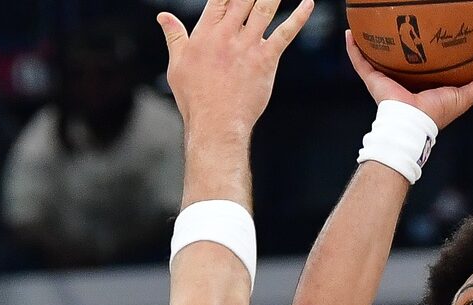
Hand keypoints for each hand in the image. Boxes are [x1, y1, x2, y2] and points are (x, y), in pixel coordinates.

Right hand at [158, 0, 315, 139]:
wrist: (216, 124)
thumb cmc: (194, 97)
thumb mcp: (177, 64)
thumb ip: (174, 36)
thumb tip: (163, 17)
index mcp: (205, 33)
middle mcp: (227, 34)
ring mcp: (248, 45)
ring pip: (265, 7)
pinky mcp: (266, 59)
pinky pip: (286, 32)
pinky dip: (299, 16)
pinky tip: (309, 3)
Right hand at [345, 31, 472, 131]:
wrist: (412, 124)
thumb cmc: (437, 113)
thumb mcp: (465, 94)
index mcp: (422, 81)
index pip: (424, 60)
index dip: (426, 45)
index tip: (429, 29)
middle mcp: (402, 78)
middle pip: (399, 54)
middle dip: (397, 38)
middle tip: (400, 19)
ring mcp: (385, 78)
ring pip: (377, 55)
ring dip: (372, 40)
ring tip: (370, 21)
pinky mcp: (373, 80)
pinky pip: (360, 61)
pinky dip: (354, 48)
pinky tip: (350, 32)